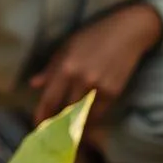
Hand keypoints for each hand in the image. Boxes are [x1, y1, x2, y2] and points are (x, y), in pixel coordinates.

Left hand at [28, 2, 162, 126]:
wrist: (127, 32)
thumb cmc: (93, 35)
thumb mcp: (67, 46)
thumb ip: (51, 68)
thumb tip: (34, 85)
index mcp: (66, 67)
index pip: (49, 100)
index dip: (42, 116)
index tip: (37, 125)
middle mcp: (81, 80)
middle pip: (64, 111)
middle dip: (55, 124)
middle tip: (50, 131)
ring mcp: (99, 88)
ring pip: (81, 116)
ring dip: (72, 126)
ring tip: (65, 131)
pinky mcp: (113, 92)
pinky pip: (97, 114)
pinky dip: (88, 120)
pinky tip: (83, 123)